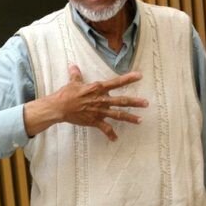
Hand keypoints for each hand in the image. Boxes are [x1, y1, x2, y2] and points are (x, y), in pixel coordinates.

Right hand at [23, 64, 149, 139]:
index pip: (116, 82)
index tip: (140, 76)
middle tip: (146, 103)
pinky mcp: (94, 121)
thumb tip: (74, 66)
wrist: (59, 107)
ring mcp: (99, 111)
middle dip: (135, 102)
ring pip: (118, 115)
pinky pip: (104, 128)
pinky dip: (110, 134)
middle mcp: (101, 99)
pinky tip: (115, 139)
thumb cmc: (66, 94)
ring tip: (140, 120)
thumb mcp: (73, 83)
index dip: (128, 79)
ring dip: (130, 118)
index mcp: (98, 88)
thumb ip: (76, 75)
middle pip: (122, 101)